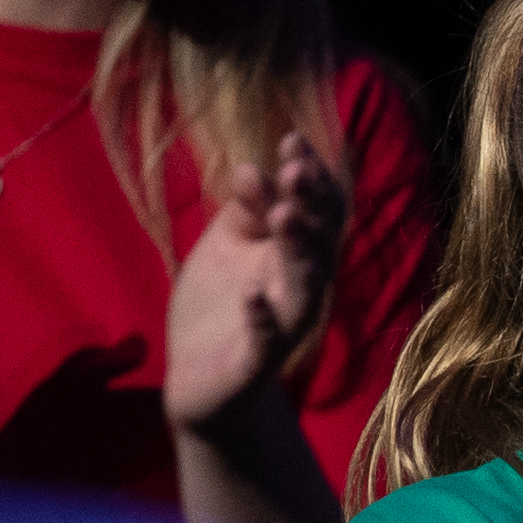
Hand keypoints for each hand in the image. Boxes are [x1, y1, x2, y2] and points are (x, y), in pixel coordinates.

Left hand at [162, 134, 343, 429]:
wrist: (202, 382)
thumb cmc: (219, 307)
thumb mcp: (226, 248)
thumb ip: (244, 212)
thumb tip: (252, 169)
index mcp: (295, 255)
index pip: (315, 211)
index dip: (310, 178)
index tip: (292, 140)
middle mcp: (301, 286)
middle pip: (319, 241)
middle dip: (311, 204)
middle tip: (295, 168)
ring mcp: (285, 325)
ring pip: (305, 286)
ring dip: (298, 251)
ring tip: (283, 215)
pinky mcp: (259, 363)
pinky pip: (267, 343)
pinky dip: (263, 322)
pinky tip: (251, 299)